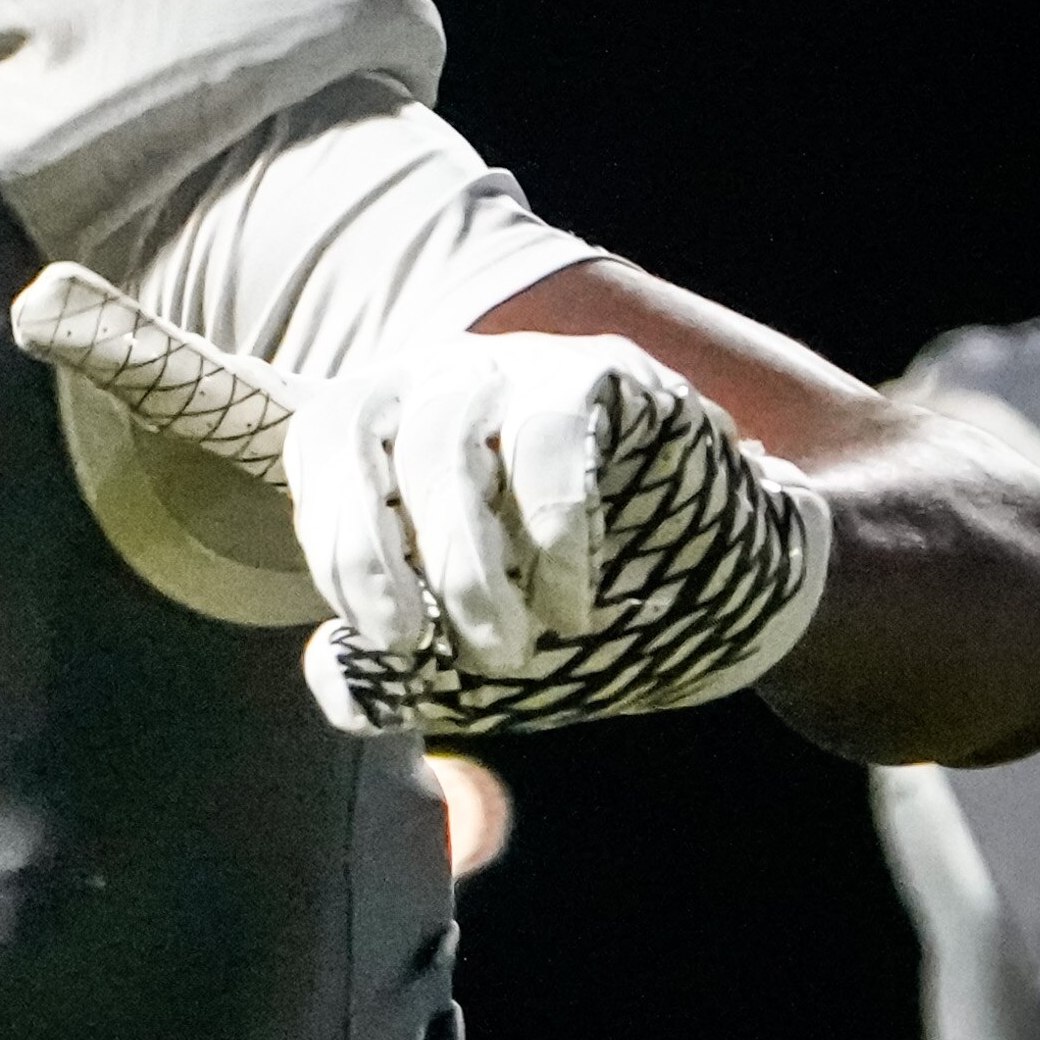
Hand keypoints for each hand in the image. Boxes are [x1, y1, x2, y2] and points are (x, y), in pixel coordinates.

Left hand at [284, 330, 831, 735]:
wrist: (718, 588)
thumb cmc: (562, 613)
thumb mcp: (465, 660)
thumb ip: (389, 675)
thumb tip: (327, 675)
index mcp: (387, 424)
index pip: (322, 449)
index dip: (336, 545)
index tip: (380, 638)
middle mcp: (437, 375)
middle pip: (365, 432)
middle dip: (377, 553)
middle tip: (415, 648)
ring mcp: (516, 363)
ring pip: (447, 440)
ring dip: (465, 560)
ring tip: (503, 649)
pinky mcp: (600, 374)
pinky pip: (548, 440)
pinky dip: (551, 538)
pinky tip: (572, 607)